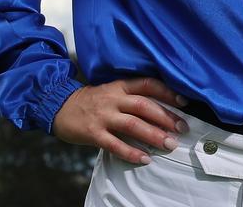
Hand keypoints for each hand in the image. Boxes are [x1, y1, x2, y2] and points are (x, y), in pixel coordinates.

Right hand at [51, 77, 190, 164]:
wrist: (59, 106)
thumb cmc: (91, 100)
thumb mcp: (111, 90)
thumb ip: (132, 96)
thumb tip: (162, 108)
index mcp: (120, 86)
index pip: (148, 85)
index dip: (167, 92)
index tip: (184, 102)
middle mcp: (113, 99)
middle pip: (144, 106)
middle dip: (166, 117)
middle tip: (182, 128)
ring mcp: (103, 116)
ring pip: (132, 125)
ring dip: (153, 135)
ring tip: (169, 144)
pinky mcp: (93, 133)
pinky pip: (115, 144)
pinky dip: (131, 152)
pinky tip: (144, 158)